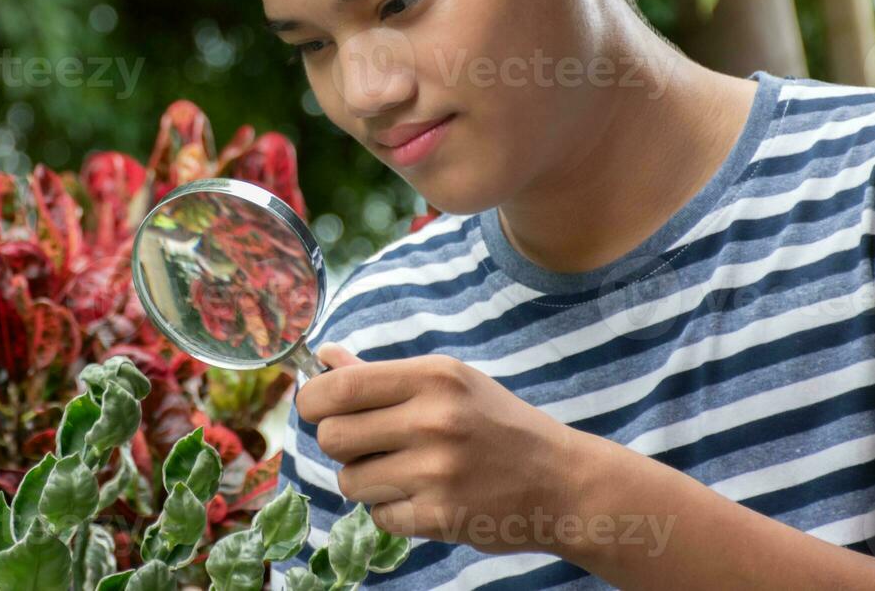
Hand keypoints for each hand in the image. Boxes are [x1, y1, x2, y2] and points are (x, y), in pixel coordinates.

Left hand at [296, 344, 593, 555]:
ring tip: (400, 472)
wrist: (562, 482)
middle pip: (332, 436)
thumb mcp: (448, 383)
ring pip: (350, 480)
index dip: (311, 400)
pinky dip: (392, 511)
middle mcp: (433, 420)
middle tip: (364, 444)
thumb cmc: (496, 424)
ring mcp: (437, 472)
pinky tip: (422, 497)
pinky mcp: (442, 517)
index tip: (315, 409)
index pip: (338, 388)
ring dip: (365, 480)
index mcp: (432, 376)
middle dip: (339, 443)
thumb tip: (323, 357)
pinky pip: (379, 516)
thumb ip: (380, 374)